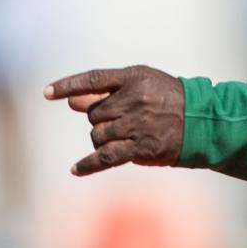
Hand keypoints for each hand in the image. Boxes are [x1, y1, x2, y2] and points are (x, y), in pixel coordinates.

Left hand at [44, 65, 184, 175]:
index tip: (47, 93)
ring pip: (97, 135)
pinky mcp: (139, 147)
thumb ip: (106, 91)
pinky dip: (87, 164)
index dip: (68, 85)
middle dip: (100, 119)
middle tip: (121, 118)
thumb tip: (71, 102)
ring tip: (124, 134)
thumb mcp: (142, 84)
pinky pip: (104, 157)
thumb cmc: (167, 98)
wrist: (200, 120)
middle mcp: (134, 99)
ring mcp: (137, 124)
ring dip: (103, 138)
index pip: (93, 79)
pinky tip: (75, 169)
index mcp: (134, 78)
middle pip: (94, 114)